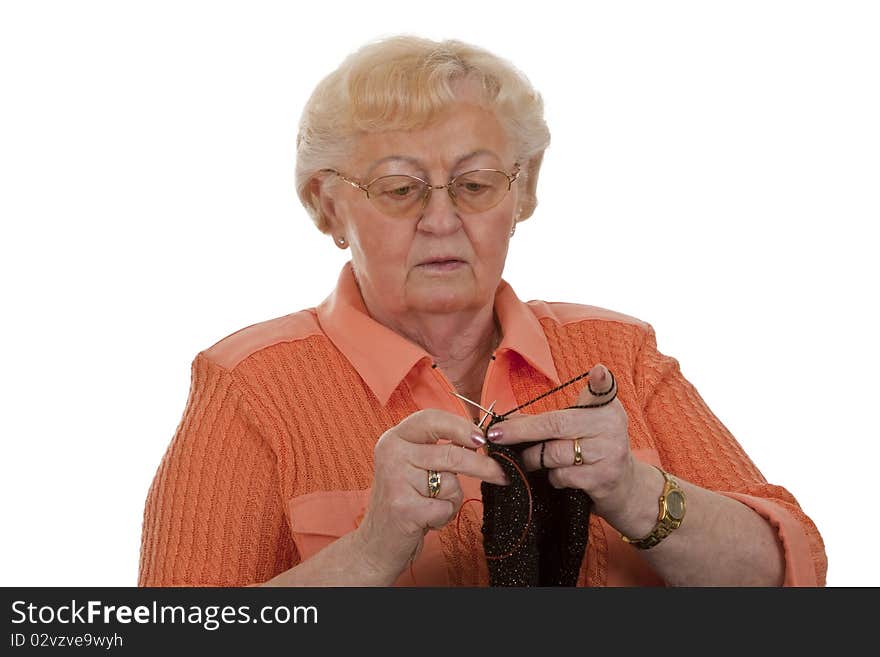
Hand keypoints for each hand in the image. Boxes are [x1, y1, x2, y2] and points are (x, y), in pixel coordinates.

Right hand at [356, 409, 508, 580]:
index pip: (431, 418)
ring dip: (452, 499)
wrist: (376, 543)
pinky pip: (446, 506)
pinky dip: (444, 516)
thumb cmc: (405, 501)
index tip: (483, 438)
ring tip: (432, 506)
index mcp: (394, 438)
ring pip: (451, 482)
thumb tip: (479, 436)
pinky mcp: (403, 507)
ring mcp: (395, 479)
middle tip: (501, 473)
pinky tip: (427, 520)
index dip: (461, 426)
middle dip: (482, 465)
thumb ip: (438, 448)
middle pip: (451, 453)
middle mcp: (391, 453)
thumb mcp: (414, 466)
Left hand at [485, 364, 635, 521]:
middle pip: (556, 424)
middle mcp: (612, 427)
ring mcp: (609, 453)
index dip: (600, 381)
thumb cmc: (593, 448)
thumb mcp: (579, 426)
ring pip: (553, 454)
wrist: (625, 486)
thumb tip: (508, 421)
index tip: (599, 371)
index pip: (602, 390)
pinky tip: (556, 475)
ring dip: (533, 459)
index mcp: (606, 407)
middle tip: (496, 435)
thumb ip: (552, 418)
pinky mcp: (603, 479)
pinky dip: (551, 477)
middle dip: (520, 431)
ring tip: (529, 459)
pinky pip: (561, 475)